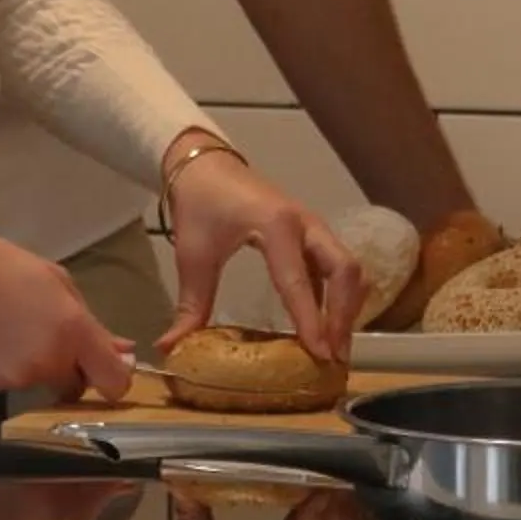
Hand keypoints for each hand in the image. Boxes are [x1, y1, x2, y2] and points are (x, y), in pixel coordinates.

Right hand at [0, 233, 136, 398]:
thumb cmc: (6, 266)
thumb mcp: (58, 282)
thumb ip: (93, 324)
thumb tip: (122, 351)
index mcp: (72, 333)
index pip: (114, 383)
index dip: (114, 379)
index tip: (103, 367)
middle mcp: (47, 364)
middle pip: (73, 386)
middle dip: (68, 368)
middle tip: (46, 335)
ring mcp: (14, 379)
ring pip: (38, 382)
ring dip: (34, 365)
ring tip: (10, 330)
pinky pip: (6, 381)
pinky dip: (3, 366)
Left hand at [160, 149, 363, 361]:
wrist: (204, 163)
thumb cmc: (199, 205)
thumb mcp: (192, 255)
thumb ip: (190, 305)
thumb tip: (171, 348)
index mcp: (275, 226)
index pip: (298, 281)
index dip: (311, 321)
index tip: (321, 356)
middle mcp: (305, 224)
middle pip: (345, 270)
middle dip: (343, 315)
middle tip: (334, 356)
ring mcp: (313, 227)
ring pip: (348, 267)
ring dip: (347, 306)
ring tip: (336, 347)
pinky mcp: (312, 234)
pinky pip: (336, 266)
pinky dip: (338, 296)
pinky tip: (324, 326)